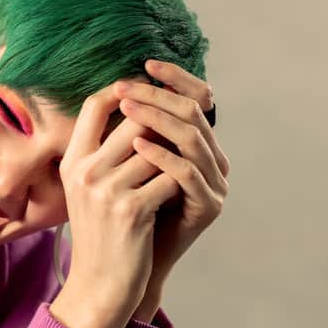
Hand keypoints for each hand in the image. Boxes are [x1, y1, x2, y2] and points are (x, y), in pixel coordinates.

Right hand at [50, 81, 191, 327]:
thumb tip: (141, 112)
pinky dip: (180, 183)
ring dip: (176, 154)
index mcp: (73, 163)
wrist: (99, 284)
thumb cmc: (101, 234)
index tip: (149, 91)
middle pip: (134, 119)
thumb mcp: (89, 190)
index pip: (94, 104)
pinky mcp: (131, 210)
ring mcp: (107, 191)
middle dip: (162, 121)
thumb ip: (105, 154)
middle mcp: (86, 172)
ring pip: (157, 147)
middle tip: (181, 126)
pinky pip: (170, 178)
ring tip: (182, 165)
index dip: (124, 90)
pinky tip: (179, 196)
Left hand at [114, 59, 230, 291]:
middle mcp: (214, 160)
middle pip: (193, 113)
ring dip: (157, 119)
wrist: (128, 263)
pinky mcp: (209, 206)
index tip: (144, 64)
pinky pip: (186, 173)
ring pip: (192, 138)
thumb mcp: (124, 164)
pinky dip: (161, 156)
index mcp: (199, 145)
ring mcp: (215, 184)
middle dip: (158, 96)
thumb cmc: (123, 211)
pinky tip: (136, 146)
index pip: (198, 98)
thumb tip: (112, 88)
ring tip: (127, 108)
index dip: (176, 78)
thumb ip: (130, 132)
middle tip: (126, 87)